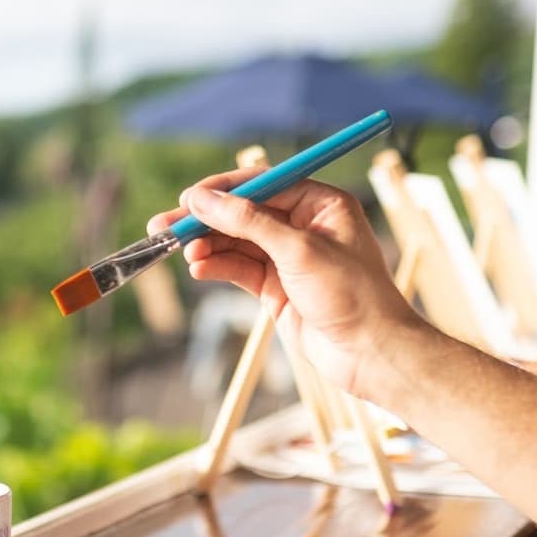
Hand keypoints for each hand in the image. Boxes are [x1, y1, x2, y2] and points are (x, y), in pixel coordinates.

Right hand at [148, 169, 422, 398]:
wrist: (370, 353)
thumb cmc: (352, 295)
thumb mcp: (299, 250)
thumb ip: (248, 222)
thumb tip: (204, 200)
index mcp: (322, 204)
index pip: (263, 184)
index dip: (224, 190)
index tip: (189, 198)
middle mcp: (305, 226)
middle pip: (243, 213)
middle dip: (206, 220)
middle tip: (166, 225)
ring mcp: (288, 258)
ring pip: (236, 242)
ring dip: (208, 245)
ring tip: (182, 252)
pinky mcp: (276, 287)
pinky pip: (239, 269)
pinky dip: (216, 267)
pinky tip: (198, 269)